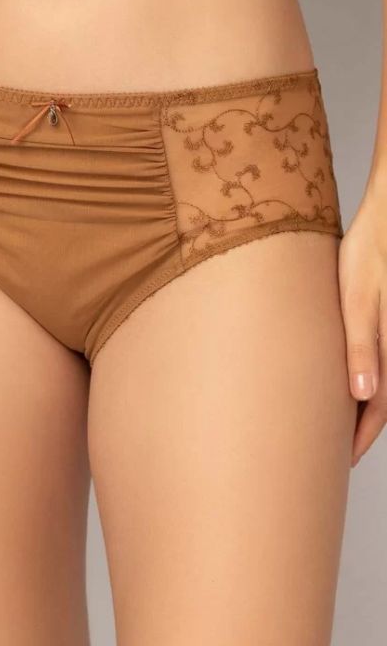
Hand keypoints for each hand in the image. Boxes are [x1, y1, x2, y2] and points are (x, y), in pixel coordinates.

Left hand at [338, 184, 386, 465]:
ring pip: (380, 383)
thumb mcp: (358, 299)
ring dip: (363, 407)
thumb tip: (361, 394)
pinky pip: (379, 360)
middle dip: (360, 428)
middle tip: (333, 450)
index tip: (339, 461)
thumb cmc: (370, 254)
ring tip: (335, 423)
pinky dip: (366, 380)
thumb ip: (362, 345)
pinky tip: (346, 381)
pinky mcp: (384, 324)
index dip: (358, 437)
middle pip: (381, 400)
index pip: (376, 408)